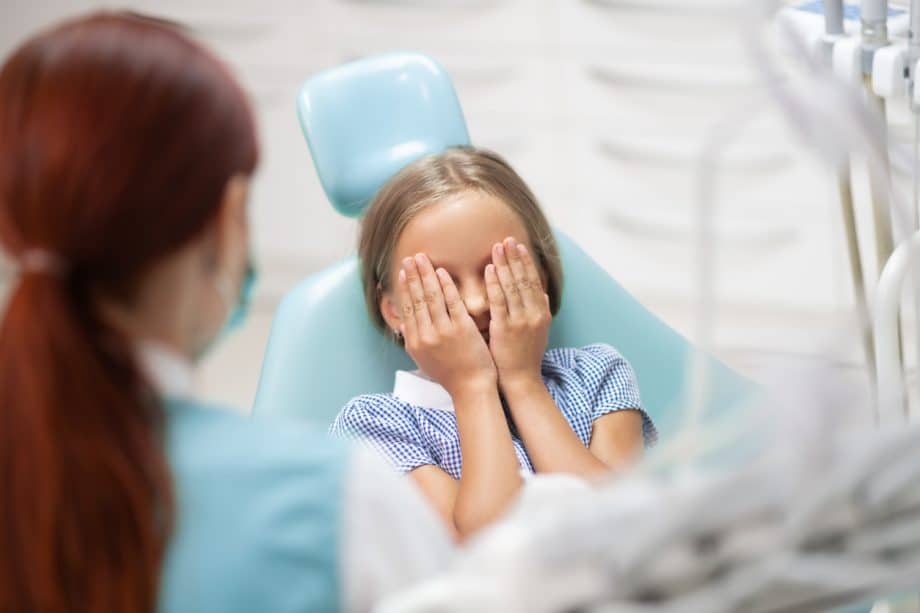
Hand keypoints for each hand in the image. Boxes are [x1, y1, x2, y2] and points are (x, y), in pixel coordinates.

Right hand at [398, 253, 495, 397]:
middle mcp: (426, 335)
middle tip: (410, 257)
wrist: (471, 388)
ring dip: (425, 274)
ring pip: (431, 297)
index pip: (408, 309)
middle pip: (417, 299)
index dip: (405, 288)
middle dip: (413, 275)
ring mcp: (443, 331)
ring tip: (422, 258)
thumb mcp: (425, 360)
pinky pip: (452, 302)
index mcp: (415, 342)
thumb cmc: (451, 375)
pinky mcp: (462, 329)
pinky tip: (442, 271)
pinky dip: (446, 285)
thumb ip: (413, 341)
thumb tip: (402, 325)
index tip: (404, 272)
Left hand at [485, 237, 550, 390]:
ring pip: (513, 286)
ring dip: (505, 264)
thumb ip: (539, 311)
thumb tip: (543, 293)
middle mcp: (534, 314)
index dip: (526, 262)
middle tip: (507, 239)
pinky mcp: (505, 328)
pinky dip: (495, 284)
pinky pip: (500, 301)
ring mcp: (520, 321)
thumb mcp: (538, 331)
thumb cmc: (524, 356)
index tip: (518, 245)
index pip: (534, 281)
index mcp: (542, 313)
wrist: (520, 380)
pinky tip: (489, 269)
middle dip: (515, 257)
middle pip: (524, 279)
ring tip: (497, 247)